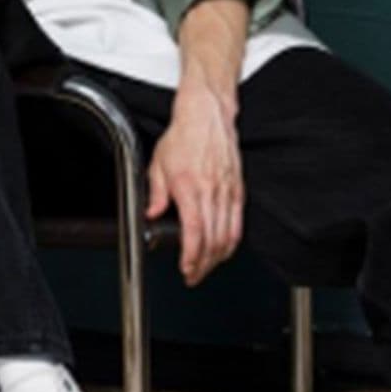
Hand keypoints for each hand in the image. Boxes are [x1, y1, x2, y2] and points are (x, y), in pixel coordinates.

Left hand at [145, 86, 243, 285]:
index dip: (191, 256)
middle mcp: (211, 191)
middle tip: (193, 275)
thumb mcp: (158, 164)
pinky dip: (232, 240)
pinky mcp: (238, 189)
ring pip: (228, 235)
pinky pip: (238, 222)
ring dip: (218, 257)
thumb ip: (155, 193)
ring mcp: (227, 191)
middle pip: (213, 240)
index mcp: (189, 187)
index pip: (194, 232)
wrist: (206, 116)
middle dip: (204, 264)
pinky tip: (224, 248)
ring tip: (206, 266)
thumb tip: (152, 214)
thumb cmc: (184, 136)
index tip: (186, 269)